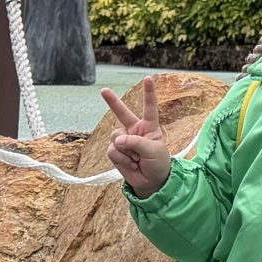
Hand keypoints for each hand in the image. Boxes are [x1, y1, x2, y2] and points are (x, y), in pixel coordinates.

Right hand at [102, 81, 172, 195]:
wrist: (152, 182)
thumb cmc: (158, 163)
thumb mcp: (153, 150)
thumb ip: (136, 142)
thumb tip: (117, 140)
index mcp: (149, 126)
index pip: (149, 107)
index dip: (149, 93)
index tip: (148, 78)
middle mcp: (135, 131)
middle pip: (121, 113)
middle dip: (112, 101)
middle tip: (104, 90)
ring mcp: (124, 141)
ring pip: (116, 136)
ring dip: (126, 150)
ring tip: (137, 158)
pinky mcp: (116, 152)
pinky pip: (112, 150)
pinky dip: (121, 158)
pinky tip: (131, 164)